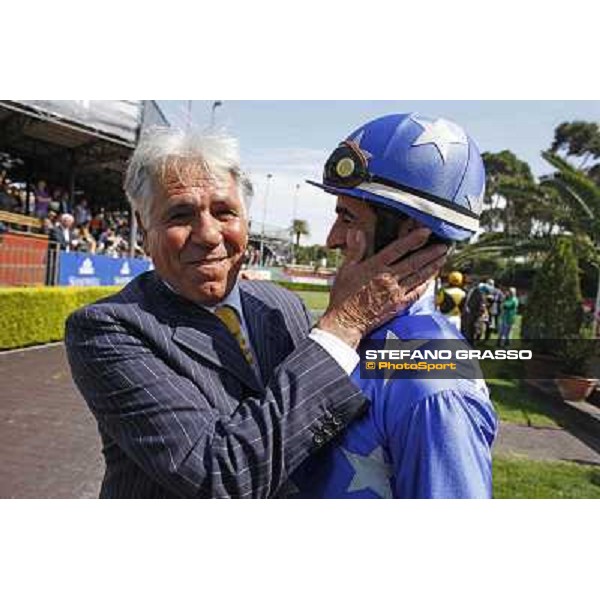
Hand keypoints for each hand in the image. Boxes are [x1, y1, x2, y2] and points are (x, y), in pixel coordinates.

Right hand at [317, 227, 447, 347]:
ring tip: (443, 258)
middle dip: (431, 253)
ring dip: (433, 267)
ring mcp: (395, 292)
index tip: (426, 231)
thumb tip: (356, 232)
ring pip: (419, 276)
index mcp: (374, 267)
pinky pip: (416, 292)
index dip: (414, 239)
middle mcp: (388, 278)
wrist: (345, 321)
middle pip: (414, 262)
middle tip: (444, 246)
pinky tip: (432, 278)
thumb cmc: (343, 296)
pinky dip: (426, 284)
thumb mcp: (345, 269)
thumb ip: (355, 250)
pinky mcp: (398, 305)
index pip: (398, 249)